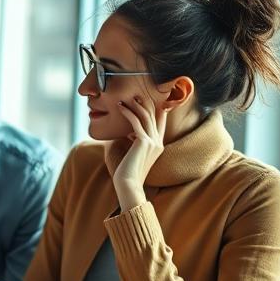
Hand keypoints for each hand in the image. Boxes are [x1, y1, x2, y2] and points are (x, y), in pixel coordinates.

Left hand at [111, 95, 166, 209]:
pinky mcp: (143, 142)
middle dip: (145, 103)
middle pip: (155, 116)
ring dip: (135, 105)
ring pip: (146, 116)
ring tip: (125, 98)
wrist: (128, 185)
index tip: (147, 99)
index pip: (160, 123)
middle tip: (135, 94)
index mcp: (158, 146)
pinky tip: (119, 107)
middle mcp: (158, 142)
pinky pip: (135, 121)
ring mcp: (152, 142)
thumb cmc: (126, 172)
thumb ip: (132, 143)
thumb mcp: (132, 154)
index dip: (156, 109)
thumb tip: (124, 133)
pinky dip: (127, 112)